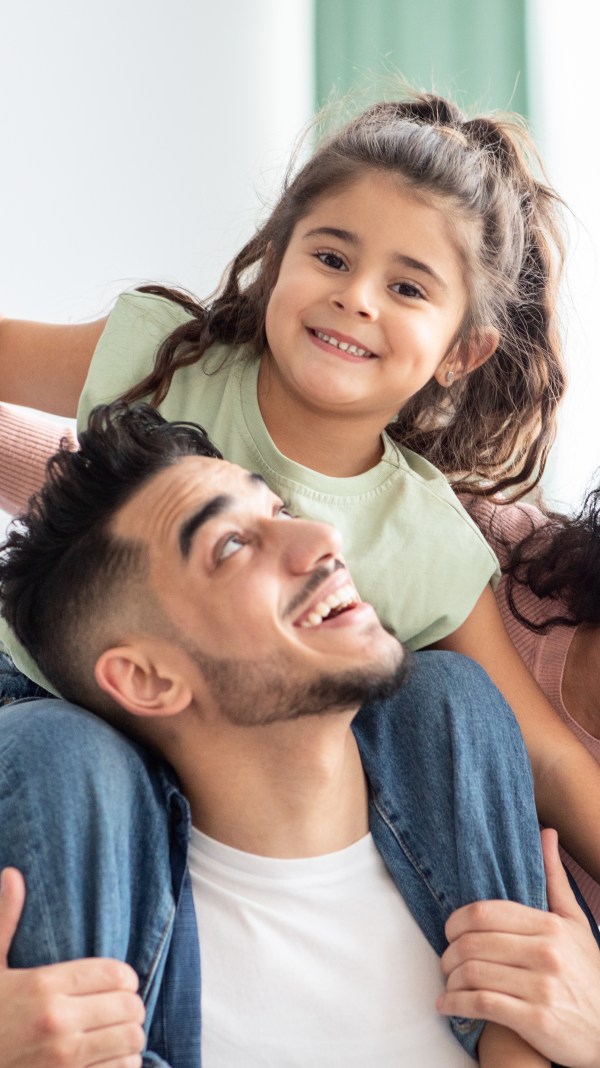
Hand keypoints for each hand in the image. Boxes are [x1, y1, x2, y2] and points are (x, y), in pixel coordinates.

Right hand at [0, 867, 145, 1066]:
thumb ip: (4, 921)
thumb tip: (12, 874)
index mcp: (43, 987)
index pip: (115, 973)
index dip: (124, 976)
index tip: (116, 981)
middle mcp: (59, 1024)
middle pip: (129, 1006)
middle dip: (130, 1003)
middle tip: (120, 1004)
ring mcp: (65, 1060)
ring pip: (132, 1039)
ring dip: (130, 1034)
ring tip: (118, 1029)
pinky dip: (123, 1063)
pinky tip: (109, 1056)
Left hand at [437, 829, 599, 1066]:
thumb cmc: (588, 973)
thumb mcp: (576, 923)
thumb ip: (555, 880)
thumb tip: (546, 833)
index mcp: (550, 926)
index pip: (485, 913)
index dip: (456, 921)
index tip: (449, 931)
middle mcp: (545, 953)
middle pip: (473, 943)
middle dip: (448, 953)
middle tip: (445, 961)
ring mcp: (542, 988)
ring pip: (474, 973)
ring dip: (450, 980)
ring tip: (447, 984)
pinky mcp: (537, 1021)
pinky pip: (482, 1005)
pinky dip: (456, 1005)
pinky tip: (447, 1006)